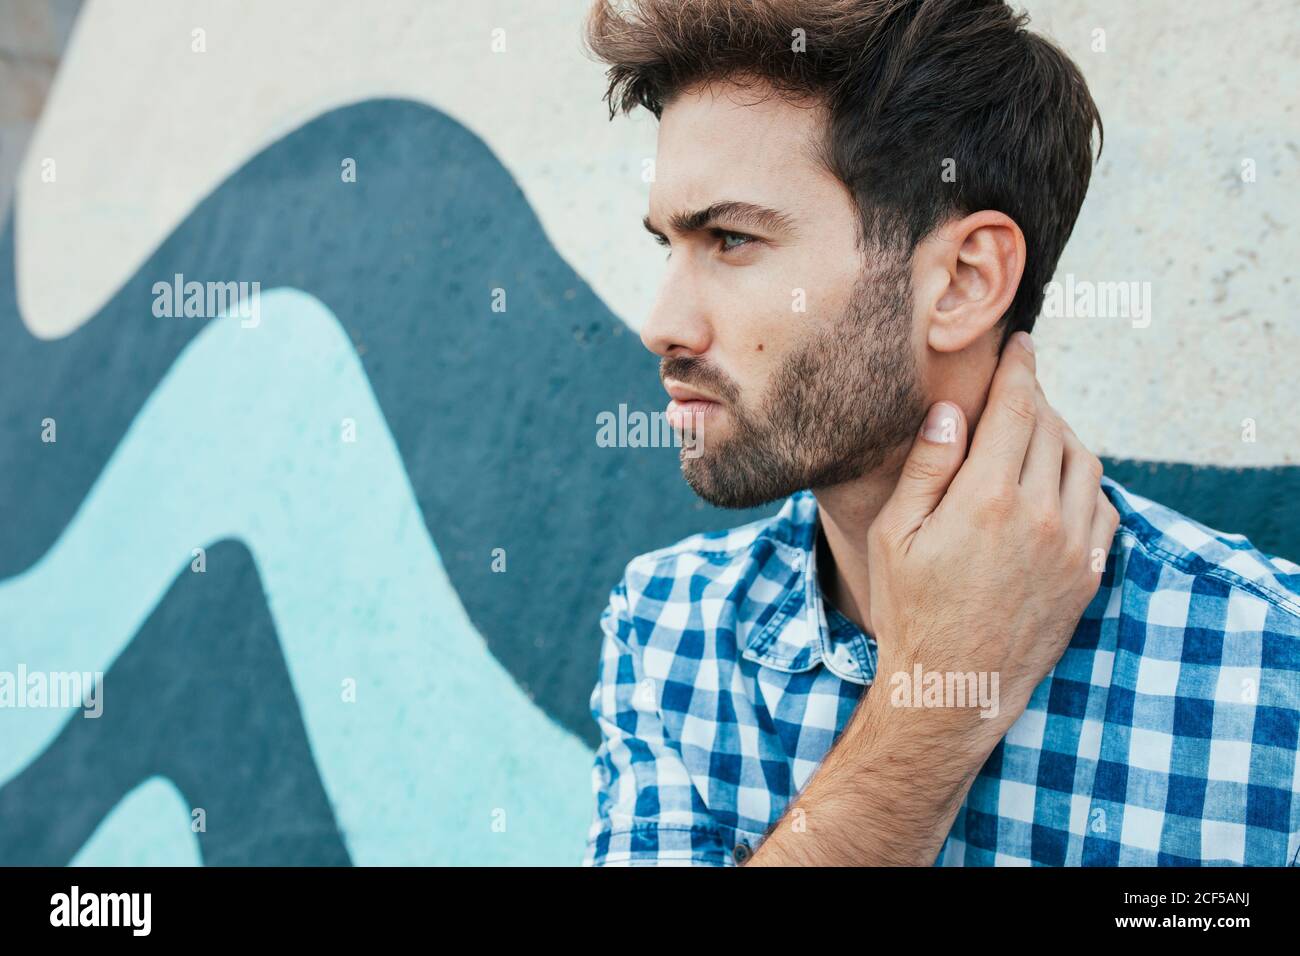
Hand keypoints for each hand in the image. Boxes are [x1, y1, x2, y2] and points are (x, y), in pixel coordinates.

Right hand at [865, 332, 1118, 748]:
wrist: (953, 687)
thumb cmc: (910, 609)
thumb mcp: (897, 534)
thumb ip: (928, 467)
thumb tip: (953, 411)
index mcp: (987, 498)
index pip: (1018, 408)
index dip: (1020, 368)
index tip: (1020, 344)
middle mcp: (1040, 516)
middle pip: (1053, 428)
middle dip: (1036, 400)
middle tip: (1015, 393)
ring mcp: (1071, 547)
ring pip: (1085, 463)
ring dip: (1063, 437)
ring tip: (1035, 435)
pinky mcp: (1087, 575)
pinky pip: (1104, 508)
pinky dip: (1085, 482)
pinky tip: (1059, 484)